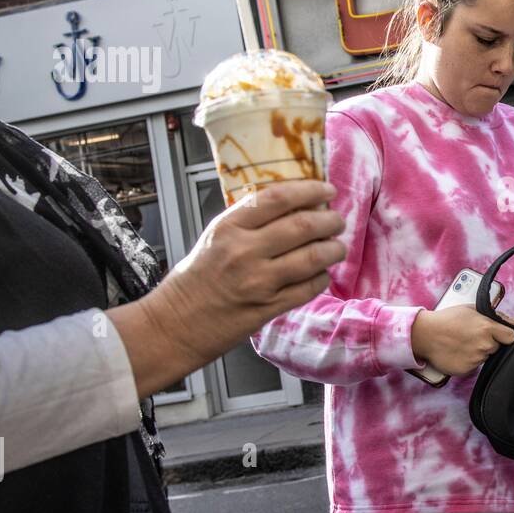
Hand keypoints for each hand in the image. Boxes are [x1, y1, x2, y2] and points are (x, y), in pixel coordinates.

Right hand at [110, 180, 346, 395]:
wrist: (176, 323)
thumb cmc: (197, 277)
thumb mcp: (216, 237)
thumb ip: (250, 220)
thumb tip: (296, 204)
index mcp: (229, 227)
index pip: (278, 197)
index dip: (310, 189)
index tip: (327, 189)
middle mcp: (244, 251)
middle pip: (303, 226)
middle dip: (330, 220)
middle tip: (337, 220)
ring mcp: (258, 281)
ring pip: (313, 257)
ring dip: (333, 250)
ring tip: (337, 247)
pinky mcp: (268, 308)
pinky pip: (308, 288)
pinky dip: (322, 278)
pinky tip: (322, 274)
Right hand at [410, 304, 513, 376]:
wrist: (425, 334)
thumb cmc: (447, 319)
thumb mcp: (472, 309)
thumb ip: (496, 315)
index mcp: (487, 327)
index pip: (510, 337)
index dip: (504, 335)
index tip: (498, 334)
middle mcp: (484, 344)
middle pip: (496, 347)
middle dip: (488, 343)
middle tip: (472, 337)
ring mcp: (476, 359)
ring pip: (484, 357)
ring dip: (477, 352)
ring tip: (462, 344)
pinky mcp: (467, 369)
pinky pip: (474, 367)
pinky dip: (468, 361)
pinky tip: (458, 353)